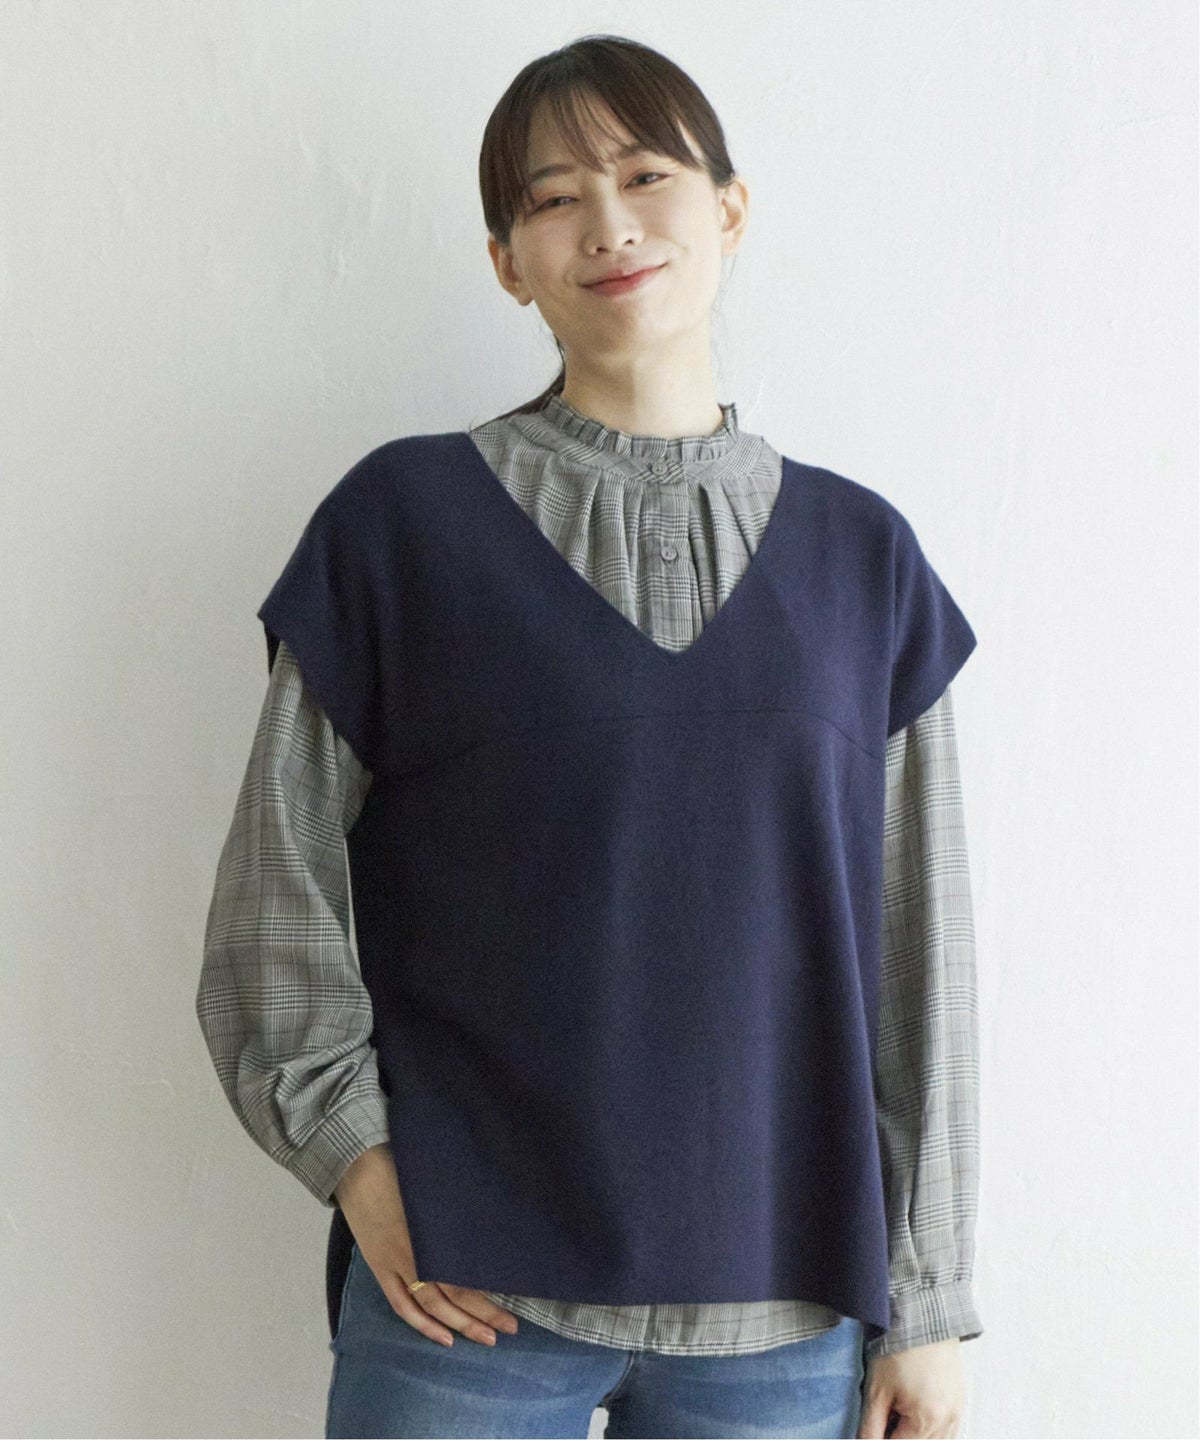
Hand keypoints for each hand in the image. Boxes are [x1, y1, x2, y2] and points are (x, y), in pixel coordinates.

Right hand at [333, 1143, 520, 1348]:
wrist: (355, 1166)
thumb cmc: (401, 1168)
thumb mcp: (436, 1188)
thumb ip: (457, 1213)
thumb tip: (489, 1229)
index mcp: (431, 1234)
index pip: (462, 1279)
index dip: (487, 1301)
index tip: (512, 1311)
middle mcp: (414, 1254)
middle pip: (451, 1297)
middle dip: (482, 1316)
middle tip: (509, 1329)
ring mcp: (393, 1264)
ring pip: (429, 1306)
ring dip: (458, 1325)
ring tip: (485, 1338)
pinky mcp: (379, 1267)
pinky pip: (401, 1304)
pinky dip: (422, 1324)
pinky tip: (444, 1337)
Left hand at [857, 1337, 964, 1437]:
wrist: (923, 1319)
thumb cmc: (899, 1348)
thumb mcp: (876, 1390)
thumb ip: (870, 1428)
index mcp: (926, 1420)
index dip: (881, 1438)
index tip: (872, 1427)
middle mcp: (947, 1422)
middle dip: (897, 1435)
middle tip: (884, 1414)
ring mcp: (957, 1414)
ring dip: (914, 1435)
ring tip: (897, 1411)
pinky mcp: (960, 1405)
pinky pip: (946, 1433)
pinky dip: (929, 1432)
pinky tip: (913, 1414)